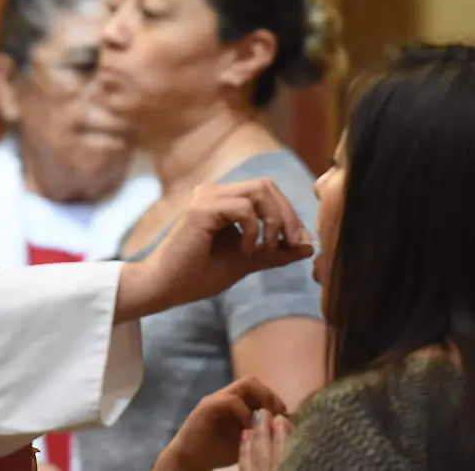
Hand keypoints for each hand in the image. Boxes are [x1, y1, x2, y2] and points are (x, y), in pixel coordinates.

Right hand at [118, 179, 314, 320]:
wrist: (165, 288)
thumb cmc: (198, 275)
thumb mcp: (247, 260)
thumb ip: (274, 251)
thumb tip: (309, 247)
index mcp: (221, 199)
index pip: (266, 191)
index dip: (288, 213)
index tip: (300, 242)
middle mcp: (212, 192)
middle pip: (266, 186)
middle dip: (287, 215)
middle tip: (294, 243)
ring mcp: (205, 197)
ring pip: (259, 191)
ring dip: (273, 221)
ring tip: (267, 248)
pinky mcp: (201, 209)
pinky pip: (244, 208)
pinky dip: (254, 229)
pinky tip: (246, 251)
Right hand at [154, 377, 288, 470]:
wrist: (189, 459)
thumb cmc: (217, 451)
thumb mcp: (246, 440)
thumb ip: (261, 431)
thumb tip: (286, 425)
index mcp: (236, 402)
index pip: (259, 389)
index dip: (274, 398)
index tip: (286, 416)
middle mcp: (226, 395)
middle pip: (253, 381)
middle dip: (270, 395)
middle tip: (279, 413)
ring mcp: (216, 399)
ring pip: (245, 384)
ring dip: (262, 397)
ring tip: (268, 417)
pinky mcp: (207, 407)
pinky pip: (231, 400)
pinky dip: (245, 412)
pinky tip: (250, 426)